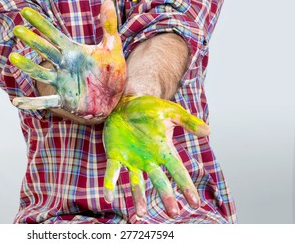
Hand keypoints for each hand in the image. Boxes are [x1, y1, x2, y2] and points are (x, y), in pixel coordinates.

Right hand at [9, 0, 126, 120]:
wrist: (116, 98)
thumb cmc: (111, 72)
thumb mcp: (113, 48)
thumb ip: (109, 27)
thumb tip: (108, 1)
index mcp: (73, 52)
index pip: (54, 34)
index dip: (41, 24)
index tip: (26, 11)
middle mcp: (64, 65)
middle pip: (46, 51)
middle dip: (33, 41)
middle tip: (17, 29)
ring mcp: (62, 83)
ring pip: (41, 73)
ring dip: (28, 66)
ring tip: (13, 57)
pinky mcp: (64, 100)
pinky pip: (46, 101)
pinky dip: (32, 103)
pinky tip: (16, 102)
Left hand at [103, 95, 209, 217]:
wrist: (126, 102)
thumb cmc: (150, 108)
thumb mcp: (171, 111)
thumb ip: (188, 121)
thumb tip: (208, 131)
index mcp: (164, 150)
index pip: (177, 170)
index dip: (185, 185)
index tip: (194, 202)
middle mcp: (149, 159)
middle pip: (159, 180)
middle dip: (166, 195)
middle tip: (173, 212)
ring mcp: (132, 160)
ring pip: (136, 182)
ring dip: (138, 197)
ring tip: (140, 213)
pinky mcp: (116, 156)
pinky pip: (112, 172)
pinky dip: (110, 184)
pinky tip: (108, 197)